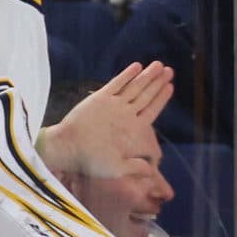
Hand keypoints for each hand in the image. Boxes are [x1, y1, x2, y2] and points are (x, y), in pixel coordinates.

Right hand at [40, 62, 171, 178]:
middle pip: (146, 95)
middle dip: (158, 82)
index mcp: (132, 129)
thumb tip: (151, 170)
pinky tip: (137, 66)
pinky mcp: (99, 98)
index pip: (152, 109)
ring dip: (147, 76)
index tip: (170, 86)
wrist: (66, 149)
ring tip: (159, 65)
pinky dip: (127, 75)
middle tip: (168, 71)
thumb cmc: (90, 162)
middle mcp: (124, 114)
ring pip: (135, 87)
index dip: (162, 98)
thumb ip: (135, 167)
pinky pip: (116, 83)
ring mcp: (113, 105)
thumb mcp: (116, 169)